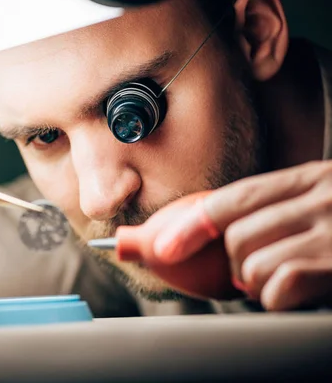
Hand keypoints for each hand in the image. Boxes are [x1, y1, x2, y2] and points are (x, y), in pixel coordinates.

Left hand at [153, 161, 331, 310]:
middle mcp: (323, 199)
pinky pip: (279, 290)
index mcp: (311, 178)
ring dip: (258, 285)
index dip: (192, 224)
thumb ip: (276, 209)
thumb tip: (197, 230)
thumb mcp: (320, 206)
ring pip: (253, 266)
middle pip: (237, 236)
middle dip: (233, 264)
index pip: (236, 197)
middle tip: (254, 274)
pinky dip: (279, 301)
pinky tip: (300, 296)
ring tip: (286, 283)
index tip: (163, 247)